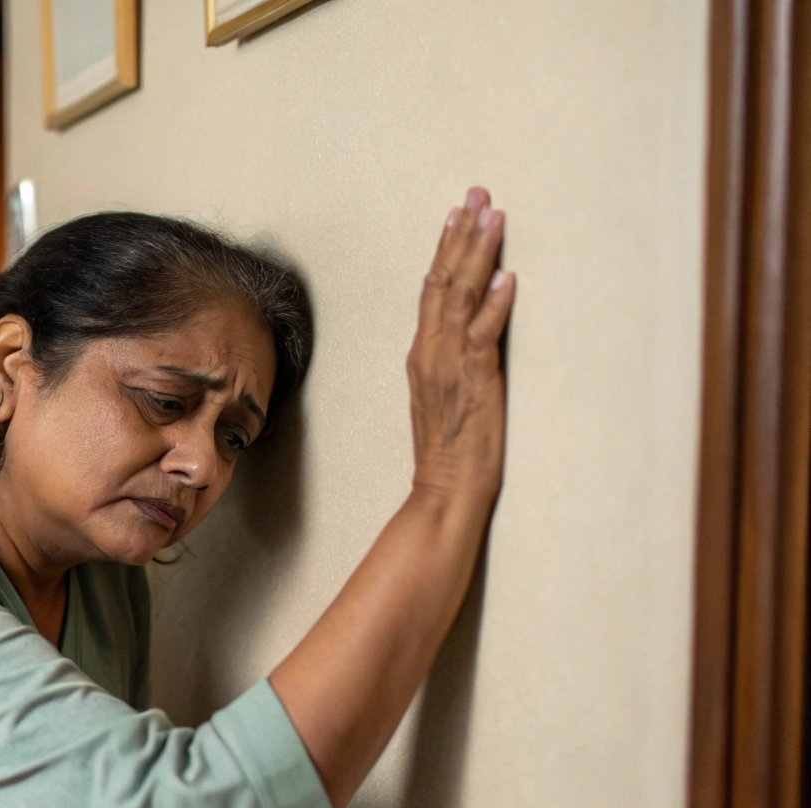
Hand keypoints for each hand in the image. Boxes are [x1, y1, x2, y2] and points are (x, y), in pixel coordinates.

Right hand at [407, 187, 514, 515]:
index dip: (445, 248)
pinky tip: (507, 278)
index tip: (458, 212)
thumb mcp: (444, 395)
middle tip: (476, 194)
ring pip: (459, 297)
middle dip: (460, 234)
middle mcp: (430, 351)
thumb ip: (454, 359)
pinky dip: (494, 305)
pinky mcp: (473, 381)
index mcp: (423, 353)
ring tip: (492, 216)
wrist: (444, 490)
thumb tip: (474, 323)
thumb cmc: (449, 450)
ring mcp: (449, 365)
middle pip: (442, 280)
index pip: (431, 289)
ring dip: (478, 255)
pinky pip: (482, 335)